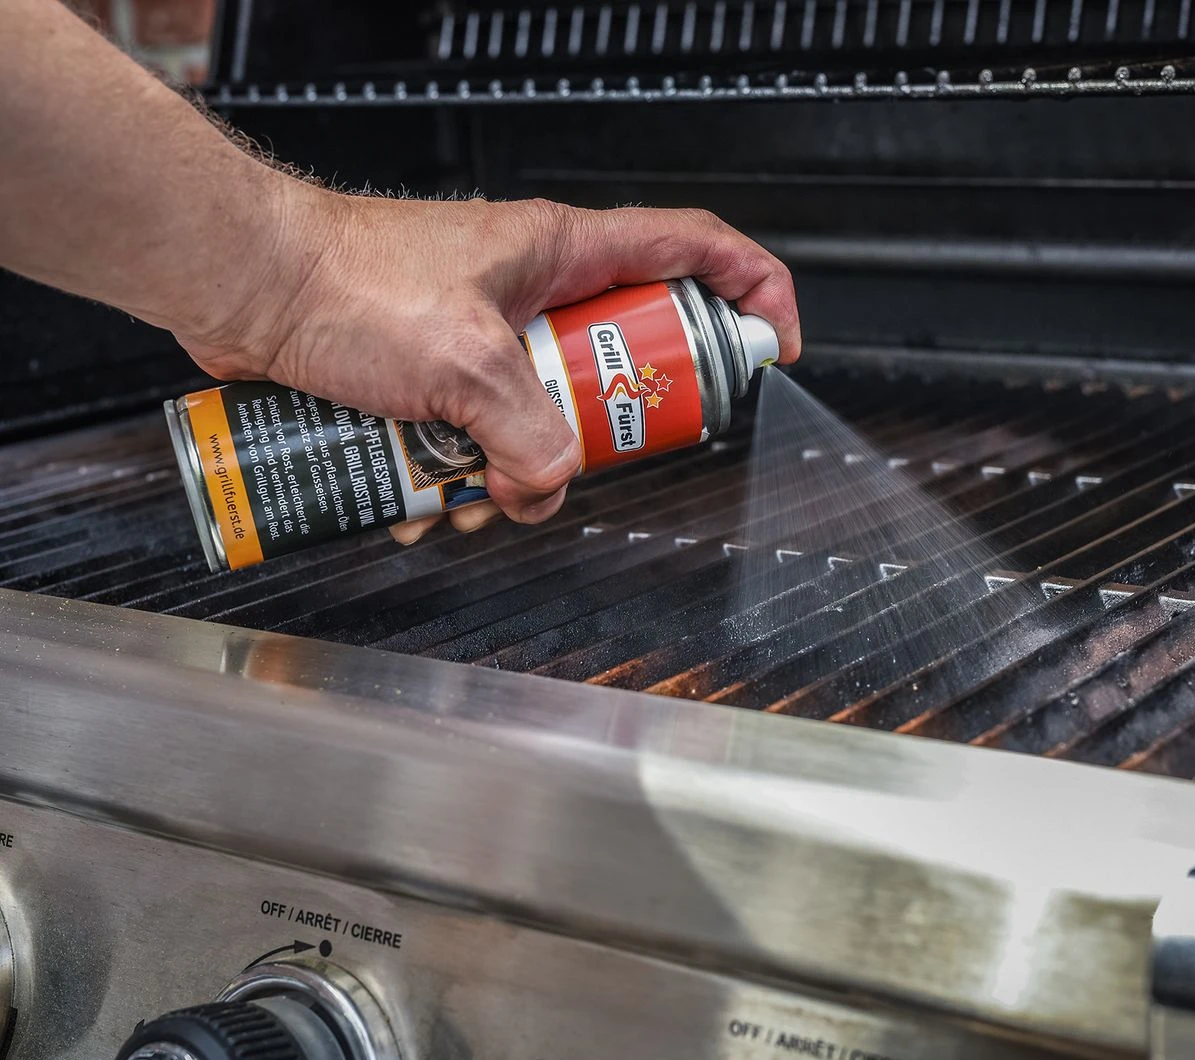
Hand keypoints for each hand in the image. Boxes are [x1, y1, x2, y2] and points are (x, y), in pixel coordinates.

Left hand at [175, 185, 799, 543]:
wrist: (241, 284)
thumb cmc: (340, 279)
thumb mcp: (462, 362)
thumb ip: (529, 430)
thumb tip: (553, 479)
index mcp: (563, 251)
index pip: (694, 247)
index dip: (750, 291)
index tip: (772, 349)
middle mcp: (533, 288)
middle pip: (623, 360)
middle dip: (608, 431)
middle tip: (587, 459)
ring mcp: (485, 332)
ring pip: (547, 416)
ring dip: (521, 470)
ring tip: (475, 491)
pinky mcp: (435, 372)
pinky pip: (480, 437)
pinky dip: (463, 476)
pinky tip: (424, 494)